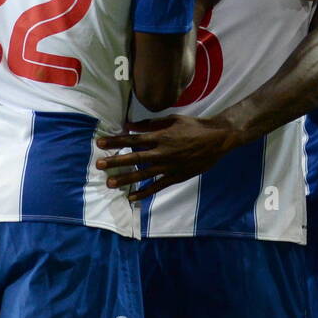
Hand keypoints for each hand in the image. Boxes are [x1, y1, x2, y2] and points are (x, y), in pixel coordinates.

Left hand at [95, 116, 236, 200]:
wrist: (217, 139)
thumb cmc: (194, 126)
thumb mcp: (172, 120)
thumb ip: (150, 123)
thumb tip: (130, 125)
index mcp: (160, 136)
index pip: (132, 139)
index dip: (115, 141)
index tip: (100, 143)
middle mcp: (162, 152)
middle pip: (134, 158)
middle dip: (115, 161)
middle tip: (99, 166)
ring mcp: (169, 166)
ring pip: (143, 174)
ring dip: (126, 179)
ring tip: (110, 183)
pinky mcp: (176, 176)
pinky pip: (157, 186)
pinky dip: (144, 192)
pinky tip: (132, 197)